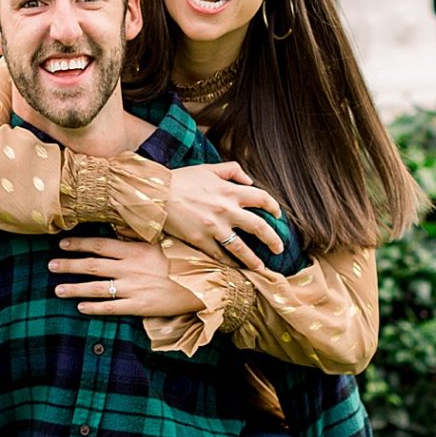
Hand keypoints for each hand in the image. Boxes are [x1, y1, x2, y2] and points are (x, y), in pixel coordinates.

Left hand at [50, 237, 200, 316]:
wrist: (207, 283)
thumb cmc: (188, 258)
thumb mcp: (165, 240)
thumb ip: (142, 236)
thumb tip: (122, 227)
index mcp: (135, 249)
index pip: (99, 244)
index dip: (78, 244)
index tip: (62, 243)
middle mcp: (129, 268)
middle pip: (91, 265)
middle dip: (68, 265)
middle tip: (50, 265)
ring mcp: (132, 288)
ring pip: (95, 288)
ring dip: (74, 288)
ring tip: (57, 289)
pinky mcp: (139, 307)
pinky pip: (111, 308)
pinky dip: (94, 308)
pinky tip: (80, 307)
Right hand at [162, 162, 283, 266]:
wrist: (156, 194)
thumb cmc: (181, 179)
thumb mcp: (209, 168)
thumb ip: (232, 170)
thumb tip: (249, 179)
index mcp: (230, 191)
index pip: (262, 198)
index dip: (273, 207)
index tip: (277, 216)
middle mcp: (226, 210)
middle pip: (259, 227)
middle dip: (273, 240)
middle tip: (279, 248)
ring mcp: (214, 227)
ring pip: (241, 248)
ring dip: (254, 260)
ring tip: (262, 267)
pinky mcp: (200, 240)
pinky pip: (219, 255)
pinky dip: (229, 263)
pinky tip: (236, 268)